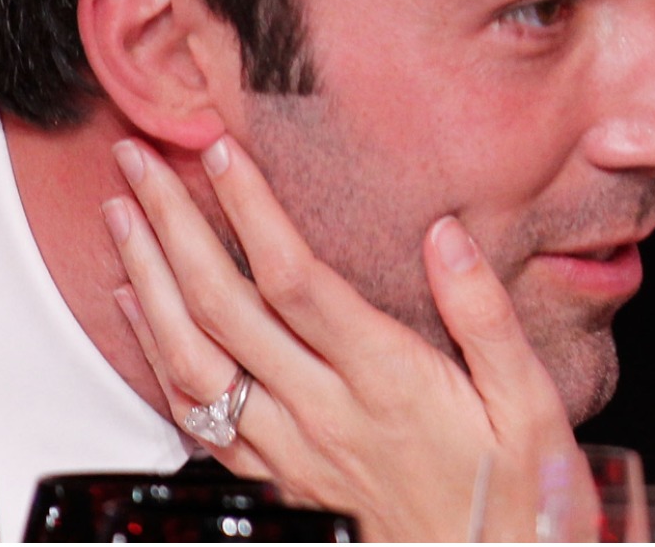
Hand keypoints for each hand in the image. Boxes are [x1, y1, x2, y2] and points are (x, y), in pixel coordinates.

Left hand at [103, 135, 580, 540]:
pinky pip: (197, 419)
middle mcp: (327, 415)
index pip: (297, 280)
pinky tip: (138, 311)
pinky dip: (156, 356)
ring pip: (194, 363)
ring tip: (122, 219)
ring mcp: (294, 453)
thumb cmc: (520, 502)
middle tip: (140, 161)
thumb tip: (445, 235)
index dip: (250, 212)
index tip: (222, 152)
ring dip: (148, 284)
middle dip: (173, 226)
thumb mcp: (532, 405)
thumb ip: (486, 315)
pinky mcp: (281, 482)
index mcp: (389, 382)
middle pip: (225, 310)